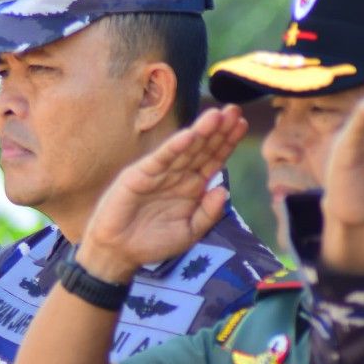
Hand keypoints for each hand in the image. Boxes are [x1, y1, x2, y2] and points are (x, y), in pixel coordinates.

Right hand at [79, 105, 244, 282]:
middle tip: (234, 110)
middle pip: (202, 149)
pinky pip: (160, 160)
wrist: (119, 252)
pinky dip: (173, 148)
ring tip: (217, 115)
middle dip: (218, 130)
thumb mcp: (189, 232)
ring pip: (183, 150)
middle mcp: (177, 176)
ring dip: (200, 132)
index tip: (243, 124)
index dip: (227, 142)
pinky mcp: (139, 176)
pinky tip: (188, 136)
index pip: (213, 159)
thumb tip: (224, 190)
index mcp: (192, 187)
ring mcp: (158, 173)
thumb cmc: (153, 243)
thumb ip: (208, 214)